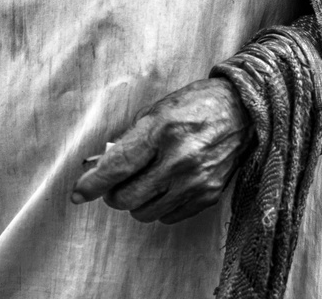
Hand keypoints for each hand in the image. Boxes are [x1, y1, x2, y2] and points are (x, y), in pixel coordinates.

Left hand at [71, 77, 253, 224]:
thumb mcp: (158, 109)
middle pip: (127, 197)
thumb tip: (104, 163)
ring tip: (145, 182)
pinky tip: (166, 186)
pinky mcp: (208, 195)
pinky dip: (159, 206)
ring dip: (136, 201)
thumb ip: (132, 138)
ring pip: (145, 212)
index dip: (93, 183)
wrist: (243, 111)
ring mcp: (195, 181)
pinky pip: (168, 216)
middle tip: (116, 183)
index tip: (78, 193)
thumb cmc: (196, 104)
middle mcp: (179, 159)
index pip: (118, 165)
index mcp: (162, 130)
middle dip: (113, 193)